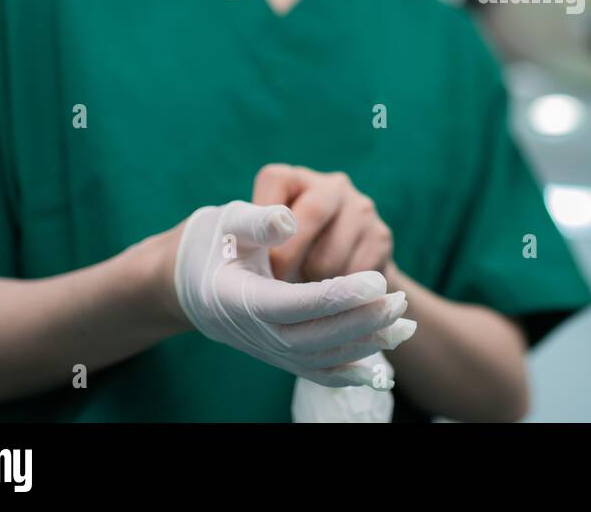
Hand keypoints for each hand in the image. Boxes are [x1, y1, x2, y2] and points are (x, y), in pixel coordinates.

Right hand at [173, 200, 413, 386]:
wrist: (186, 280)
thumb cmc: (212, 242)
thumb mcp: (228, 221)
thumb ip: (257, 220)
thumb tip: (288, 219)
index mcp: (237, 298)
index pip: (293, 304)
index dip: (337, 296)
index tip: (377, 282)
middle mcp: (250, 332)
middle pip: (312, 337)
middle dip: (361, 322)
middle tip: (399, 302)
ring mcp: (264, 349)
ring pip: (319, 358)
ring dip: (365, 344)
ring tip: (404, 324)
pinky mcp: (276, 354)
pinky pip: (314, 371)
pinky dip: (347, 371)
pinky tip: (378, 362)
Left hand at [251, 164, 393, 282]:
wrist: (343, 272)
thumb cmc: (286, 258)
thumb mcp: (262, 244)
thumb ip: (257, 241)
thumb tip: (263, 261)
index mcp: (295, 178)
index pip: (276, 180)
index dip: (262, 220)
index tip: (261, 254)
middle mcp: (332, 185)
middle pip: (313, 211)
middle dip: (289, 257)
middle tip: (277, 287)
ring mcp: (362, 208)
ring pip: (330, 255)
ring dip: (313, 286)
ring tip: (307, 289)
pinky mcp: (381, 237)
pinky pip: (355, 276)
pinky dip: (339, 295)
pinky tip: (334, 292)